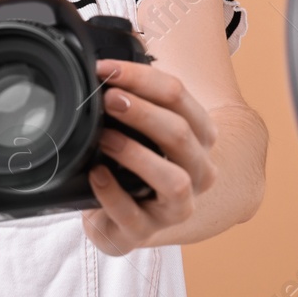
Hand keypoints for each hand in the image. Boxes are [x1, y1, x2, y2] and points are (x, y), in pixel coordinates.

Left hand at [81, 56, 219, 255]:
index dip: (141, 77)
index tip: (105, 69)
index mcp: (201, 135)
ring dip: (136, 154)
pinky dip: (112, 193)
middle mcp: (199, 170)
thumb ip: (133, 98)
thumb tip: (104, 64)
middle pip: (181, 133)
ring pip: (174, 179)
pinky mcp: (147, 232)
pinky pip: (134, 215)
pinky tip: (96, 175)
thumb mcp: (142, 128)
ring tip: (104, 138)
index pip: (179, 95)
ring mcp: (178, 206)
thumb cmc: (134, 164)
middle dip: (142, 111)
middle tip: (108, 98)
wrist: (124, 216)